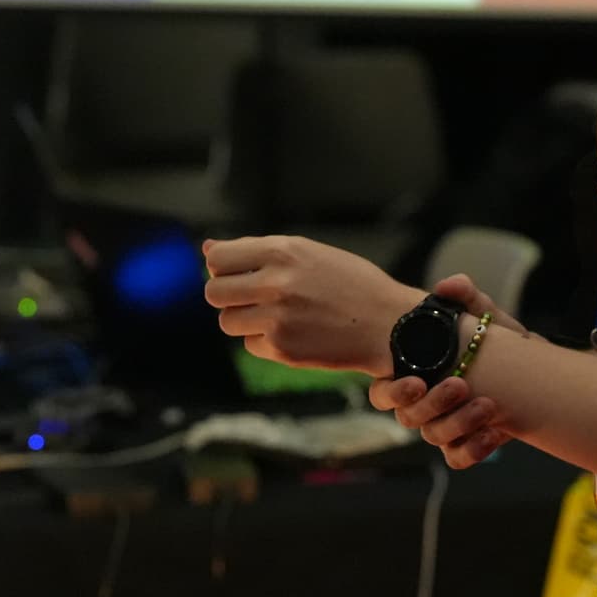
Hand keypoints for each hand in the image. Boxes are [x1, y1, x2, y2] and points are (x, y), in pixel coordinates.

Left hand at [203, 235, 423, 376]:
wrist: (389, 325)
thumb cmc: (350, 284)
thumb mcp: (308, 252)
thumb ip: (256, 250)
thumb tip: (207, 248)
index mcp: (282, 251)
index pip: (217, 258)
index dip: (222, 267)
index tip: (237, 273)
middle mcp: (276, 282)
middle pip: (214, 292)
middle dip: (227, 296)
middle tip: (251, 298)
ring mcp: (277, 318)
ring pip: (227, 322)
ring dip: (243, 321)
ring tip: (275, 315)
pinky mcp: (282, 349)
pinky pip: (251, 345)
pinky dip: (265, 342)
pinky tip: (294, 333)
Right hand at [366, 274, 528, 467]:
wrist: (530, 371)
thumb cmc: (492, 341)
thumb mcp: (482, 315)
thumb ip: (466, 297)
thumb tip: (448, 285)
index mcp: (413, 374)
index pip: (383, 393)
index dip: (392, 392)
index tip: (416, 381)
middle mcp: (422, 404)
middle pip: (409, 417)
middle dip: (433, 404)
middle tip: (460, 386)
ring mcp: (443, 426)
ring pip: (434, 437)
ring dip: (459, 424)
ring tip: (488, 406)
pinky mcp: (466, 444)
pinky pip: (458, 457)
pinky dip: (474, 450)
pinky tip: (496, 433)